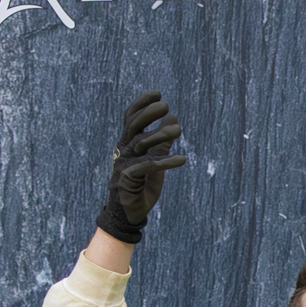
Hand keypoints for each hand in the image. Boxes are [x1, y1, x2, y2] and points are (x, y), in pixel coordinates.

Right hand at [96, 91, 186, 246]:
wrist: (129, 213)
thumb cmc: (141, 186)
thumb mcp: (155, 160)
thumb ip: (162, 142)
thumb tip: (173, 118)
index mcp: (127, 143)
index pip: (131, 118)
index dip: (142, 104)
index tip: (157, 93)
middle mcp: (123, 150)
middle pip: (132, 125)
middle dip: (148, 112)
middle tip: (166, 105)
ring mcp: (123, 163)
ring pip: (140, 143)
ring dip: (160, 134)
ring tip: (179, 129)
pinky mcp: (127, 179)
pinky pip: (147, 166)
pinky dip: (165, 162)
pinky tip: (183, 160)